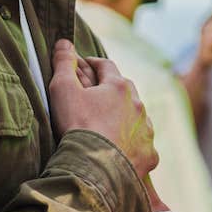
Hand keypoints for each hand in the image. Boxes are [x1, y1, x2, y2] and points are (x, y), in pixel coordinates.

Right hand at [49, 40, 157, 177]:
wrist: (96, 168)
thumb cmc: (78, 126)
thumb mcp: (63, 90)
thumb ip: (63, 64)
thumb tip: (64, 42)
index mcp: (119, 87)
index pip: (106, 66)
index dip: (93, 64)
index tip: (83, 65)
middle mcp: (138, 105)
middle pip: (126, 90)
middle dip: (113, 88)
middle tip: (98, 94)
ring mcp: (146, 131)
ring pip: (137, 117)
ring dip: (126, 117)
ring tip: (111, 124)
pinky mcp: (149, 154)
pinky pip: (143, 145)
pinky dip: (133, 144)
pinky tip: (124, 150)